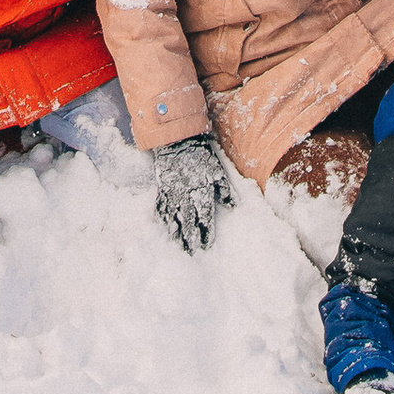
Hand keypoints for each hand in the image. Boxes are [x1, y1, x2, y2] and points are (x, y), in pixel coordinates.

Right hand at [151, 134, 236, 251]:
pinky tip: (165, 228)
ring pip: (174, 218)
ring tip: (180, 246)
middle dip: (191, 239)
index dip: (206, 233)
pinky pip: (162, 207)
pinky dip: (163, 219)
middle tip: (192, 252)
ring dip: (177, 234)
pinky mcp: (162, 189)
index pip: (205, 218)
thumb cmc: (200, 156)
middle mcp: (186, 196)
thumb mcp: (217, 171)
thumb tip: (232, 206)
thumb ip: (224, 190)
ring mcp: (172, 193)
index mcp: (201, 192)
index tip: (206, 245)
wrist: (177, 141)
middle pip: (189, 222)